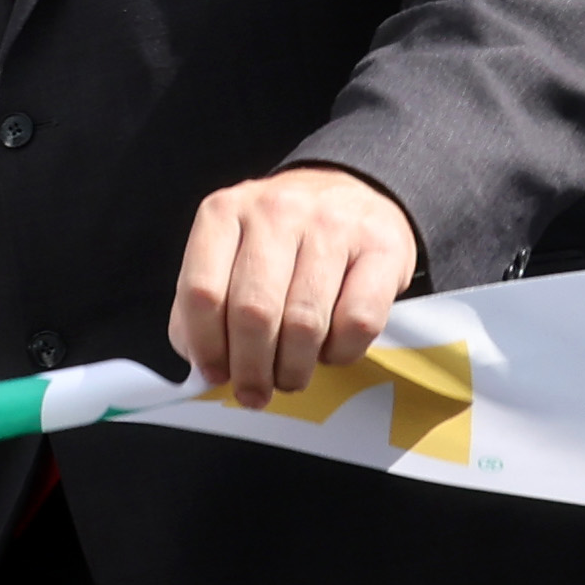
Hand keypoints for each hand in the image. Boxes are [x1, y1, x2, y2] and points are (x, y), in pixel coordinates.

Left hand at [169, 164, 418, 397]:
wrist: (351, 191)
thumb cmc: (282, 238)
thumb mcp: (230, 251)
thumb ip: (205, 301)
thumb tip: (202, 362)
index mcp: (224, 212)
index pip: (203, 292)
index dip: (207, 346)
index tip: (216, 374)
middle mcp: (276, 210)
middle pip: (254, 312)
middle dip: (252, 368)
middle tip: (255, 393)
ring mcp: (332, 224)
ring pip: (305, 322)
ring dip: (294, 368)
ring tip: (290, 377)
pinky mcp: (382, 246)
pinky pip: (358, 322)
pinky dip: (342, 352)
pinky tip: (331, 350)